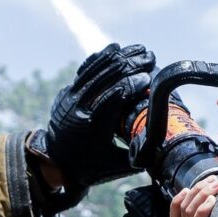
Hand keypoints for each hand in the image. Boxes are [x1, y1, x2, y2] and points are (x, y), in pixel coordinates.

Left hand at [33, 43, 154, 204]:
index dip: (132, 85)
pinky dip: (100, 59)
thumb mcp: (114, 166)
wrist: (55, 163)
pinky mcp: (68, 92)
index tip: (149, 78)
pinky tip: (114, 49)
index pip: (113, 97)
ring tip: (139, 49)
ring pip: (96, 70)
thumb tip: (162, 148)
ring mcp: (71, 98)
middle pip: (107, 78)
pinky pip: (85, 71)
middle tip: (150, 57)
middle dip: (131, 65)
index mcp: (93, 126)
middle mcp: (79, 108)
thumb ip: (137, 157)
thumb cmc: (88, 167)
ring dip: (119, 57)